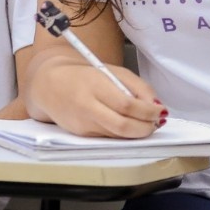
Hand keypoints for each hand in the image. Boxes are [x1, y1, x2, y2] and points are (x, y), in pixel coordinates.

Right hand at [27, 54, 164, 137]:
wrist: (49, 85)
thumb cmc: (85, 76)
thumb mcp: (113, 72)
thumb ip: (137, 86)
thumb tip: (156, 106)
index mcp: (95, 85)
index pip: (127, 105)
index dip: (148, 112)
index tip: (160, 111)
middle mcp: (87, 106)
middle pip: (123, 126)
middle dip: (145, 128)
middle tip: (156, 123)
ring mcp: (83, 124)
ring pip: (117, 135)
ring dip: (137, 132)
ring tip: (147, 124)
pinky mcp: (81, 135)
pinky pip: (108, 137)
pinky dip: (124, 134)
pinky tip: (130, 126)